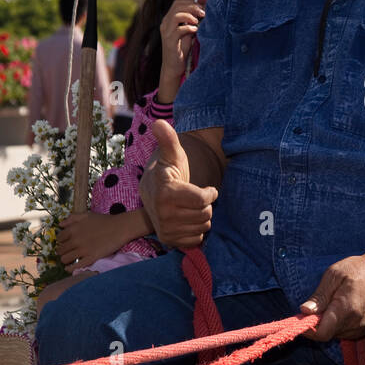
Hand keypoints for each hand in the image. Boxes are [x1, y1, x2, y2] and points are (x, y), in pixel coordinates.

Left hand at [58, 211, 130, 266]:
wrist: (120, 228)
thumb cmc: (104, 221)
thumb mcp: (86, 215)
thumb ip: (72, 218)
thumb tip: (60, 225)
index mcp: (73, 229)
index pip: (59, 238)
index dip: (61, 241)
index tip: (65, 243)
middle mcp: (75, 240)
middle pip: (60, 250)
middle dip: (62, 251)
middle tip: (67, 251)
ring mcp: (82, 250)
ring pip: (65, 259)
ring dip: (65, 259)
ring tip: (69, 259)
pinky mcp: (90, 258)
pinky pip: (75, 266)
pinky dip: (70, 268)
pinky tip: (69, 268)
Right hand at [139, 120, 216, 248]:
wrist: (154, 192)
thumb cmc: (168, 171)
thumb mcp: (171, 154)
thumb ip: (168, 139)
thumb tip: (159, 123)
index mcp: (165, 194)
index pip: (202, 200)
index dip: (209, 193)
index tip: (206, 188)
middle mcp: (163, 215)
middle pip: (205, 214)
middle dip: (205, 205)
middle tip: (195, 197)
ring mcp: (165, 229)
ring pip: (203, 227)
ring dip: (202, 217)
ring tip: (190, 207)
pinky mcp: (168, 240)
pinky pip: (196, 239)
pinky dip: (196, 230)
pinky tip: (187, 219)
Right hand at [160, 0, 203, 77]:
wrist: (174, 66)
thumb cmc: (182, 48)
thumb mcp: (188, 31)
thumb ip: (192, 21)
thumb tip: (204, 10)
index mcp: (169, 19)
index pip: (177, 3)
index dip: (190, 3)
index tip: (202, 8)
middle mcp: (165, 23)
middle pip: (177, 6)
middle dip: (192, 7)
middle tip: (203, 13)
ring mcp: (166, 32)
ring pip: (176, 16)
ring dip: (189, 16)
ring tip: (198, 22)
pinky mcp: (169, 41)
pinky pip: (178, 30)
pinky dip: (188, 28)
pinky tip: (195, 31)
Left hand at [300, 252, 364, 340]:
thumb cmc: (357, 269)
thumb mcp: (334, 275)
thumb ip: (319, 296)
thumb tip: (304, 311)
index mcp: (346, 308)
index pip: (322, 333)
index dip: (308, 329)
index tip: (301, 318)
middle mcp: (354, 323)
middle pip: (326, 334)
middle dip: (317, 323)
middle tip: (317, 304)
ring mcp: (360, 328)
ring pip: (334, 334)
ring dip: (327, 323)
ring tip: (332, 302)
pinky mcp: (363, 331)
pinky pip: (343, 333)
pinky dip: (336, 324)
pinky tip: (340, 309)